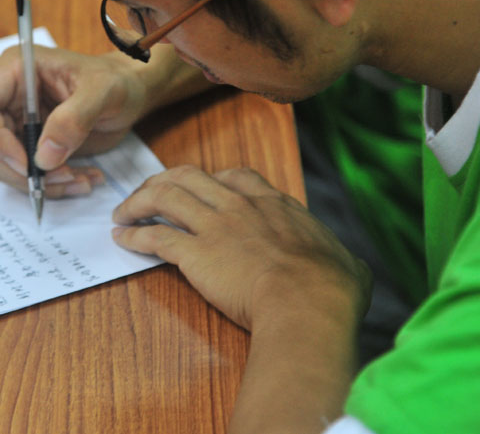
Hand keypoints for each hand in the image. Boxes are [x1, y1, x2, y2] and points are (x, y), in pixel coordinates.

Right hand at [0, 46, 150, 196]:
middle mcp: (8, 97)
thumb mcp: (103, 91)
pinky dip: (53, 184)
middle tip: (63, 176)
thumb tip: (44, 156)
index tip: (26, 163)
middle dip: (20, 169)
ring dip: (40, 182)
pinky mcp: (31, 144)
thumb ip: (74, 118)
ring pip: (5, 164)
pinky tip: (83, 179)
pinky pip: (27, 173)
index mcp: (15, 70)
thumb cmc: (116, 81)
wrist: (130, 93)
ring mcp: (18, 122)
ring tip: (80, 180)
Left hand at [111, 166, 371, 331]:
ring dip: (138, 202)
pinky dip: (135, 236)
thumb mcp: (348, 264)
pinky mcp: (195, 253)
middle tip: (147, 194)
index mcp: (275, 204)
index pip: (234, 176)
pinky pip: (155, 237)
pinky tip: (124, 240)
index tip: (199, 189)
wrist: (308, 304)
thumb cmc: (332, 289)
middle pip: (189, 175)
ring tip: (123, 213)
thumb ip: (344, 260)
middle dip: (163, 181)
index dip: (210, 181)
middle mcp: (240, 205)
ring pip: (165, 196)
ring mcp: (215, 226)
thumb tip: (355, 270)